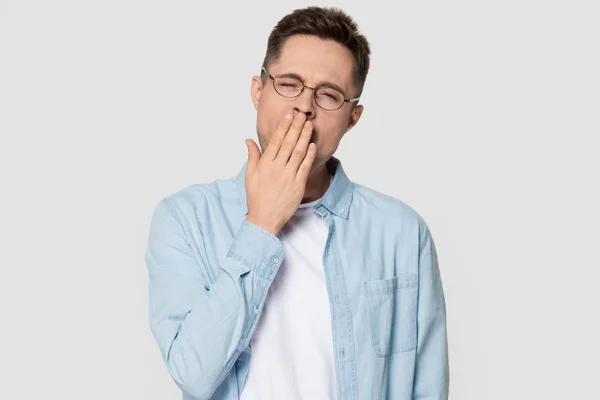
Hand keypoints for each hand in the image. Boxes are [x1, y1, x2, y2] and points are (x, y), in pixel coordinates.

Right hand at [244, 112, 316, 235]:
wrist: (265, 219)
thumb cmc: (256, 198)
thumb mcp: (250, 176)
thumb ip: (252, 156)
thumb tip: (249, 140)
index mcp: (265, 165)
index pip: (275, 141)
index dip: (283, 127)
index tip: (289, 116)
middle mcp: (277, 169)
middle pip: (288, 144)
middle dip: (296, 128)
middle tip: (302, 115)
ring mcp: (288, 177)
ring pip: (298, 153)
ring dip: (304, 138)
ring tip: (309, 125)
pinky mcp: (298, 185)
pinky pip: (305, 167)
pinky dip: (309, 156)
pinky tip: (312, 145)